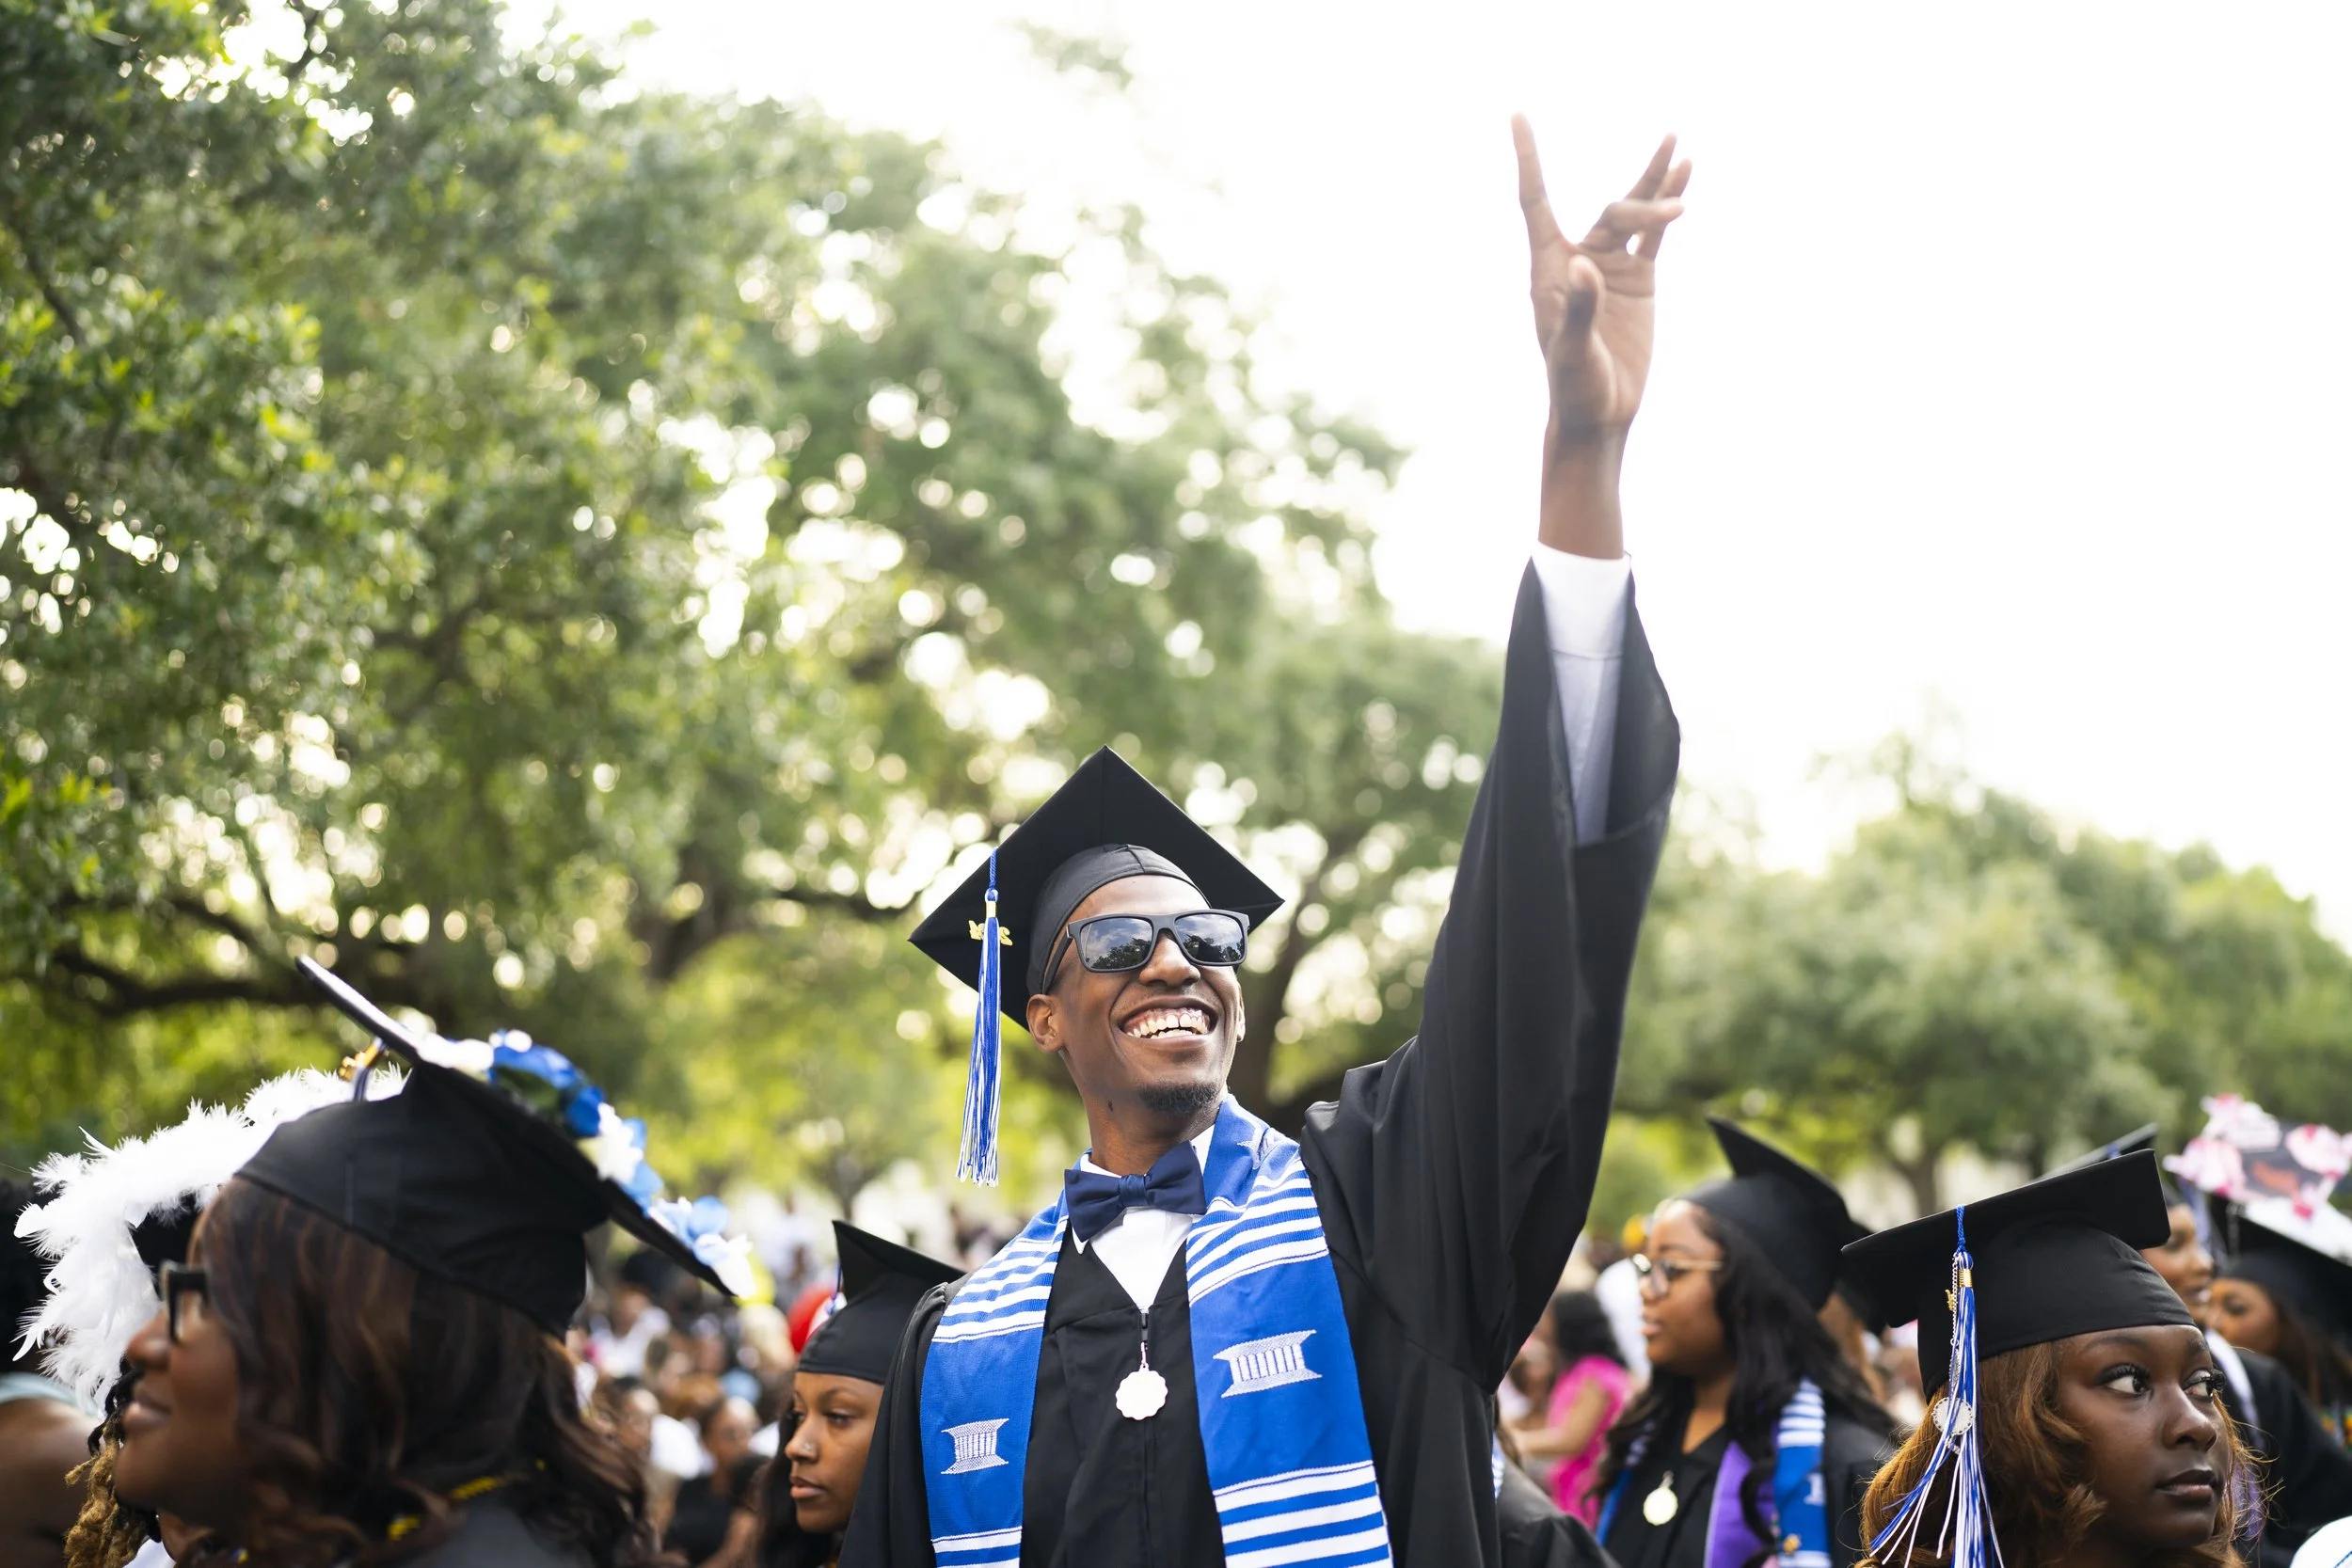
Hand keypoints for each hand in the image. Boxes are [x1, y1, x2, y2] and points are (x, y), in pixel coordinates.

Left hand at [1514, 119, 1688, 444]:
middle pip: (1610, 212)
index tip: (1518, 116)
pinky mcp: (1638, 280)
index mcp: (1550, 269)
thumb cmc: (1574, 386)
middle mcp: (1578, 259)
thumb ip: (1581, 307)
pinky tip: (1685, 176)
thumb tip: (1583, 264)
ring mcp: (1611, 267)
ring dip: (1655, 183)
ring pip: (1633, 214)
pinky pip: (1654, 235)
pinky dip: (1668, 209)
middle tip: (1675, 213)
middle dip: (1642, 204)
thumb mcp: (1572, 350)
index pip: (1535, 201)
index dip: (1528, 159)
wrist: (1600, 414)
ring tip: (1675, 143)